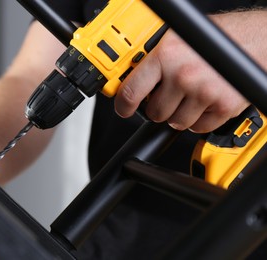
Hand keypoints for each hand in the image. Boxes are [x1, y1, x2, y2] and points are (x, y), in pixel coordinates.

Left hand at [114, 20, 250, 132]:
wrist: (257, 40)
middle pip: (154, 112)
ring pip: (175, 122)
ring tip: (191, 94)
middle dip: (159, 107)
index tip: (124, 109)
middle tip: (169, 95)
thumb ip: (155, 59)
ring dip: (180, 114)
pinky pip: (198, 128)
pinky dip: (199, 119)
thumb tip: (134, 79)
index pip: (132, 90)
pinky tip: (205, 101)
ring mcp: (203, 92)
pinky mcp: (222, 107)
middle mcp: (183, 74)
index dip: (124, 105)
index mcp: (166, 55)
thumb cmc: (219, 37)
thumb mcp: (178, 39)